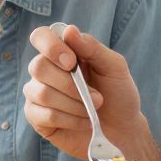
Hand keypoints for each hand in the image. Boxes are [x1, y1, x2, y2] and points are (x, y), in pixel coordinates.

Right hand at [23, 25, 143, 160]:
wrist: (122, 130)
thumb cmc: (118, 95)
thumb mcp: (114, 67)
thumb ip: (92, 48)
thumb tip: (68, 30)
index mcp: (63, 52)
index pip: (41, 37)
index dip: (50, 47)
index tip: (71, 62)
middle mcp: (46, 70)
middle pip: (38, 67)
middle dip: (70, 85)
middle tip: (97, 97)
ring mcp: (38, 94)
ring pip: (41, 93)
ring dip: (73, 104)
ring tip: (92, 110)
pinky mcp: (37, 118)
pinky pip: (43, 115)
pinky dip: (69, 120)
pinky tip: (84, 122)